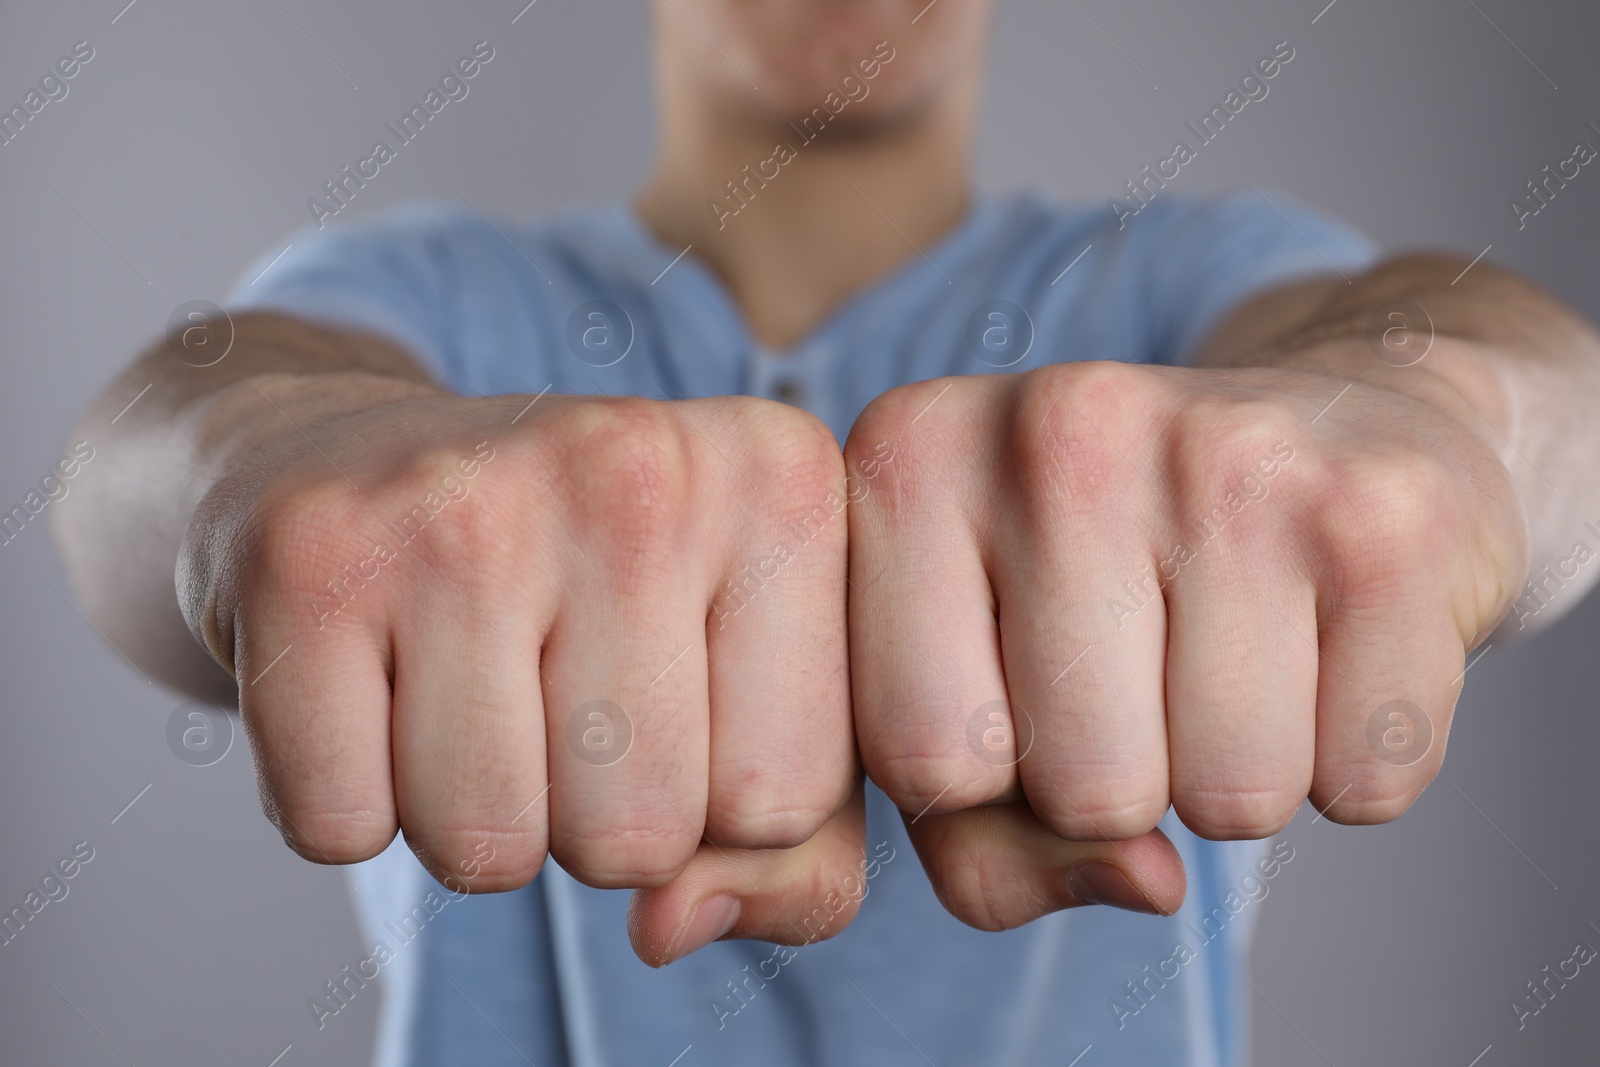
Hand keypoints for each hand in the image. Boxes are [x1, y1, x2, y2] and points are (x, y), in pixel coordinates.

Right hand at [180, 383, 866, 963]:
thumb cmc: (590, 597)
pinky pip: (343, 826)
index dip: (720, 806)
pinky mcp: (311, 550)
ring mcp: (467, 497)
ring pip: (491, 849)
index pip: (791, 800)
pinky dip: (349, 798)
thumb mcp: (750, 697)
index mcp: (787, 479)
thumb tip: (672, 928)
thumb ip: (800, 854)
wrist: (359, 458)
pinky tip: (370, 680)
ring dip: (472, 819)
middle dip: (593, 820)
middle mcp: (640, 463)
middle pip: (644, 836)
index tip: (674, 697)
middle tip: (549, 693)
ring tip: (465, 688)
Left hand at [843, 355, 1525, 929]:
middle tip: (1145, 675)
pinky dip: (1353, 760)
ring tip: (1231, 652)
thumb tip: (1144, 880)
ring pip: (1228, 799)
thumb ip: (977, 836)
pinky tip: (1325, 644)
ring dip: (1237, 778)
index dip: (982, 788)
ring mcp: (1225, 452)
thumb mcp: (980, 690)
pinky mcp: (1380, 514)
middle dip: (1121, 788)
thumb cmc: (1106, 588)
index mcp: (908, 454)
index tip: (1017, 697)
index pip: (918, 758)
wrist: (1330, 427)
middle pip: (1081, 789)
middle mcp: (1055, 425)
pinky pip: (1367, 779)